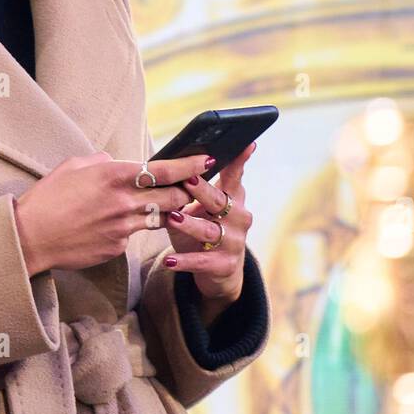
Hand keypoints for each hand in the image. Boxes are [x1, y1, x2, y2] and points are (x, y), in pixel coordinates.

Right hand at [13, 150, 215, 276]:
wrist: (30, 237)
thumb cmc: (48, 198)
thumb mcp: (74, 166)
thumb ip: (104, 162)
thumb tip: (121, 164)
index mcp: (115, 176)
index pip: (165, 169)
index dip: (190, 165)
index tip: (207, 160)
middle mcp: (124, 202)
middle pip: (173, 196)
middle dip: (188, 191)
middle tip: (195, 186)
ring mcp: (123, 228)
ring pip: (160, 218)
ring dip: (167, 211)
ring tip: (165, 205)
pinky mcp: (118, 248)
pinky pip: (135, 235)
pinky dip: (133, 228)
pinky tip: (116, 225)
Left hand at [162, 142, 256, 302]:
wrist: (219, 271)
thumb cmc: (204, 228)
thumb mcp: (201, 207)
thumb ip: (191, 188)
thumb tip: (167, 164)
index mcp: (232, 198)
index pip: (235, 175)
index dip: (240, 159)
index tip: (246, 142)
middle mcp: (238, 217)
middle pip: (219, 200)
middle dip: (202, 190)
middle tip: (186, 180)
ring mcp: (234, 242)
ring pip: (210, 231)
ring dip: (190, 224)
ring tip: (173, 218)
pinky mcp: (225, 265)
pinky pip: (202, 261)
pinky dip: (184, 260)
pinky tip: (169, 260)